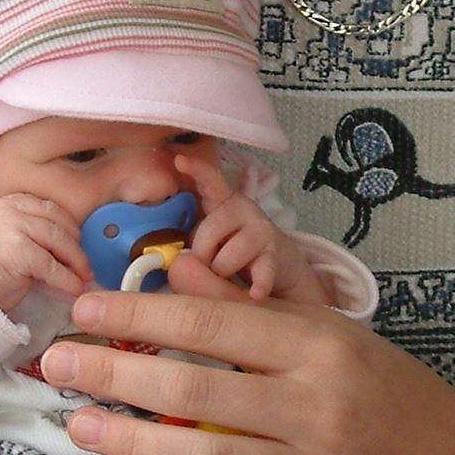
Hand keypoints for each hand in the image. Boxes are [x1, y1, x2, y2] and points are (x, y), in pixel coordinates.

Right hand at [0, 195, 89, 309]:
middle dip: (76, 245)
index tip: (80, 243)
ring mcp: (9, 227)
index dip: (69, 226)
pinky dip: (67, 279)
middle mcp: (6, 209)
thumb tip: (77, 241)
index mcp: (6, 203)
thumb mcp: (14, 239)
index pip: (49, 208)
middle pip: (56, 222)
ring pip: (57, 239)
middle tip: (85, 264)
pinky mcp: (15, 250)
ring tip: (83, 276)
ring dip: (76, 261)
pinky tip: (74, 288)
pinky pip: (51, 264)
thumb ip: (37, 231)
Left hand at [43, 276, 454, 454]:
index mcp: (320, 347)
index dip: (142, 314)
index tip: (85, 308)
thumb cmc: (393, 398)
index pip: (215, 322)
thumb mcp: (336, 339)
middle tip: (55, 363)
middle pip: (195, 386)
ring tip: (76, 425)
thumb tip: (180, 268)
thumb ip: (258, 309)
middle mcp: (316, 407)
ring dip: (129, 441)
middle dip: (115, 372)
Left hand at [173, 150, 323, 303]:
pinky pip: (261, 272)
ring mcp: (260, 231)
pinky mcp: (274, 255)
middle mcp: (243, 210)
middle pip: (207, 232)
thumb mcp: (210, 240)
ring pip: (225, 259)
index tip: (179, 159)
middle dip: (201, 256)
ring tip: (230, 275)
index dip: (195, 169)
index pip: (209, 179)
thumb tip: (176, 261)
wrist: (278, 264)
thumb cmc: (232, 251)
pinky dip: (257, 285)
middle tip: (210, 264)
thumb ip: (191, 242)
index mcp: (222, 203)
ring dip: (222, 274)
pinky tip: (255, 294)